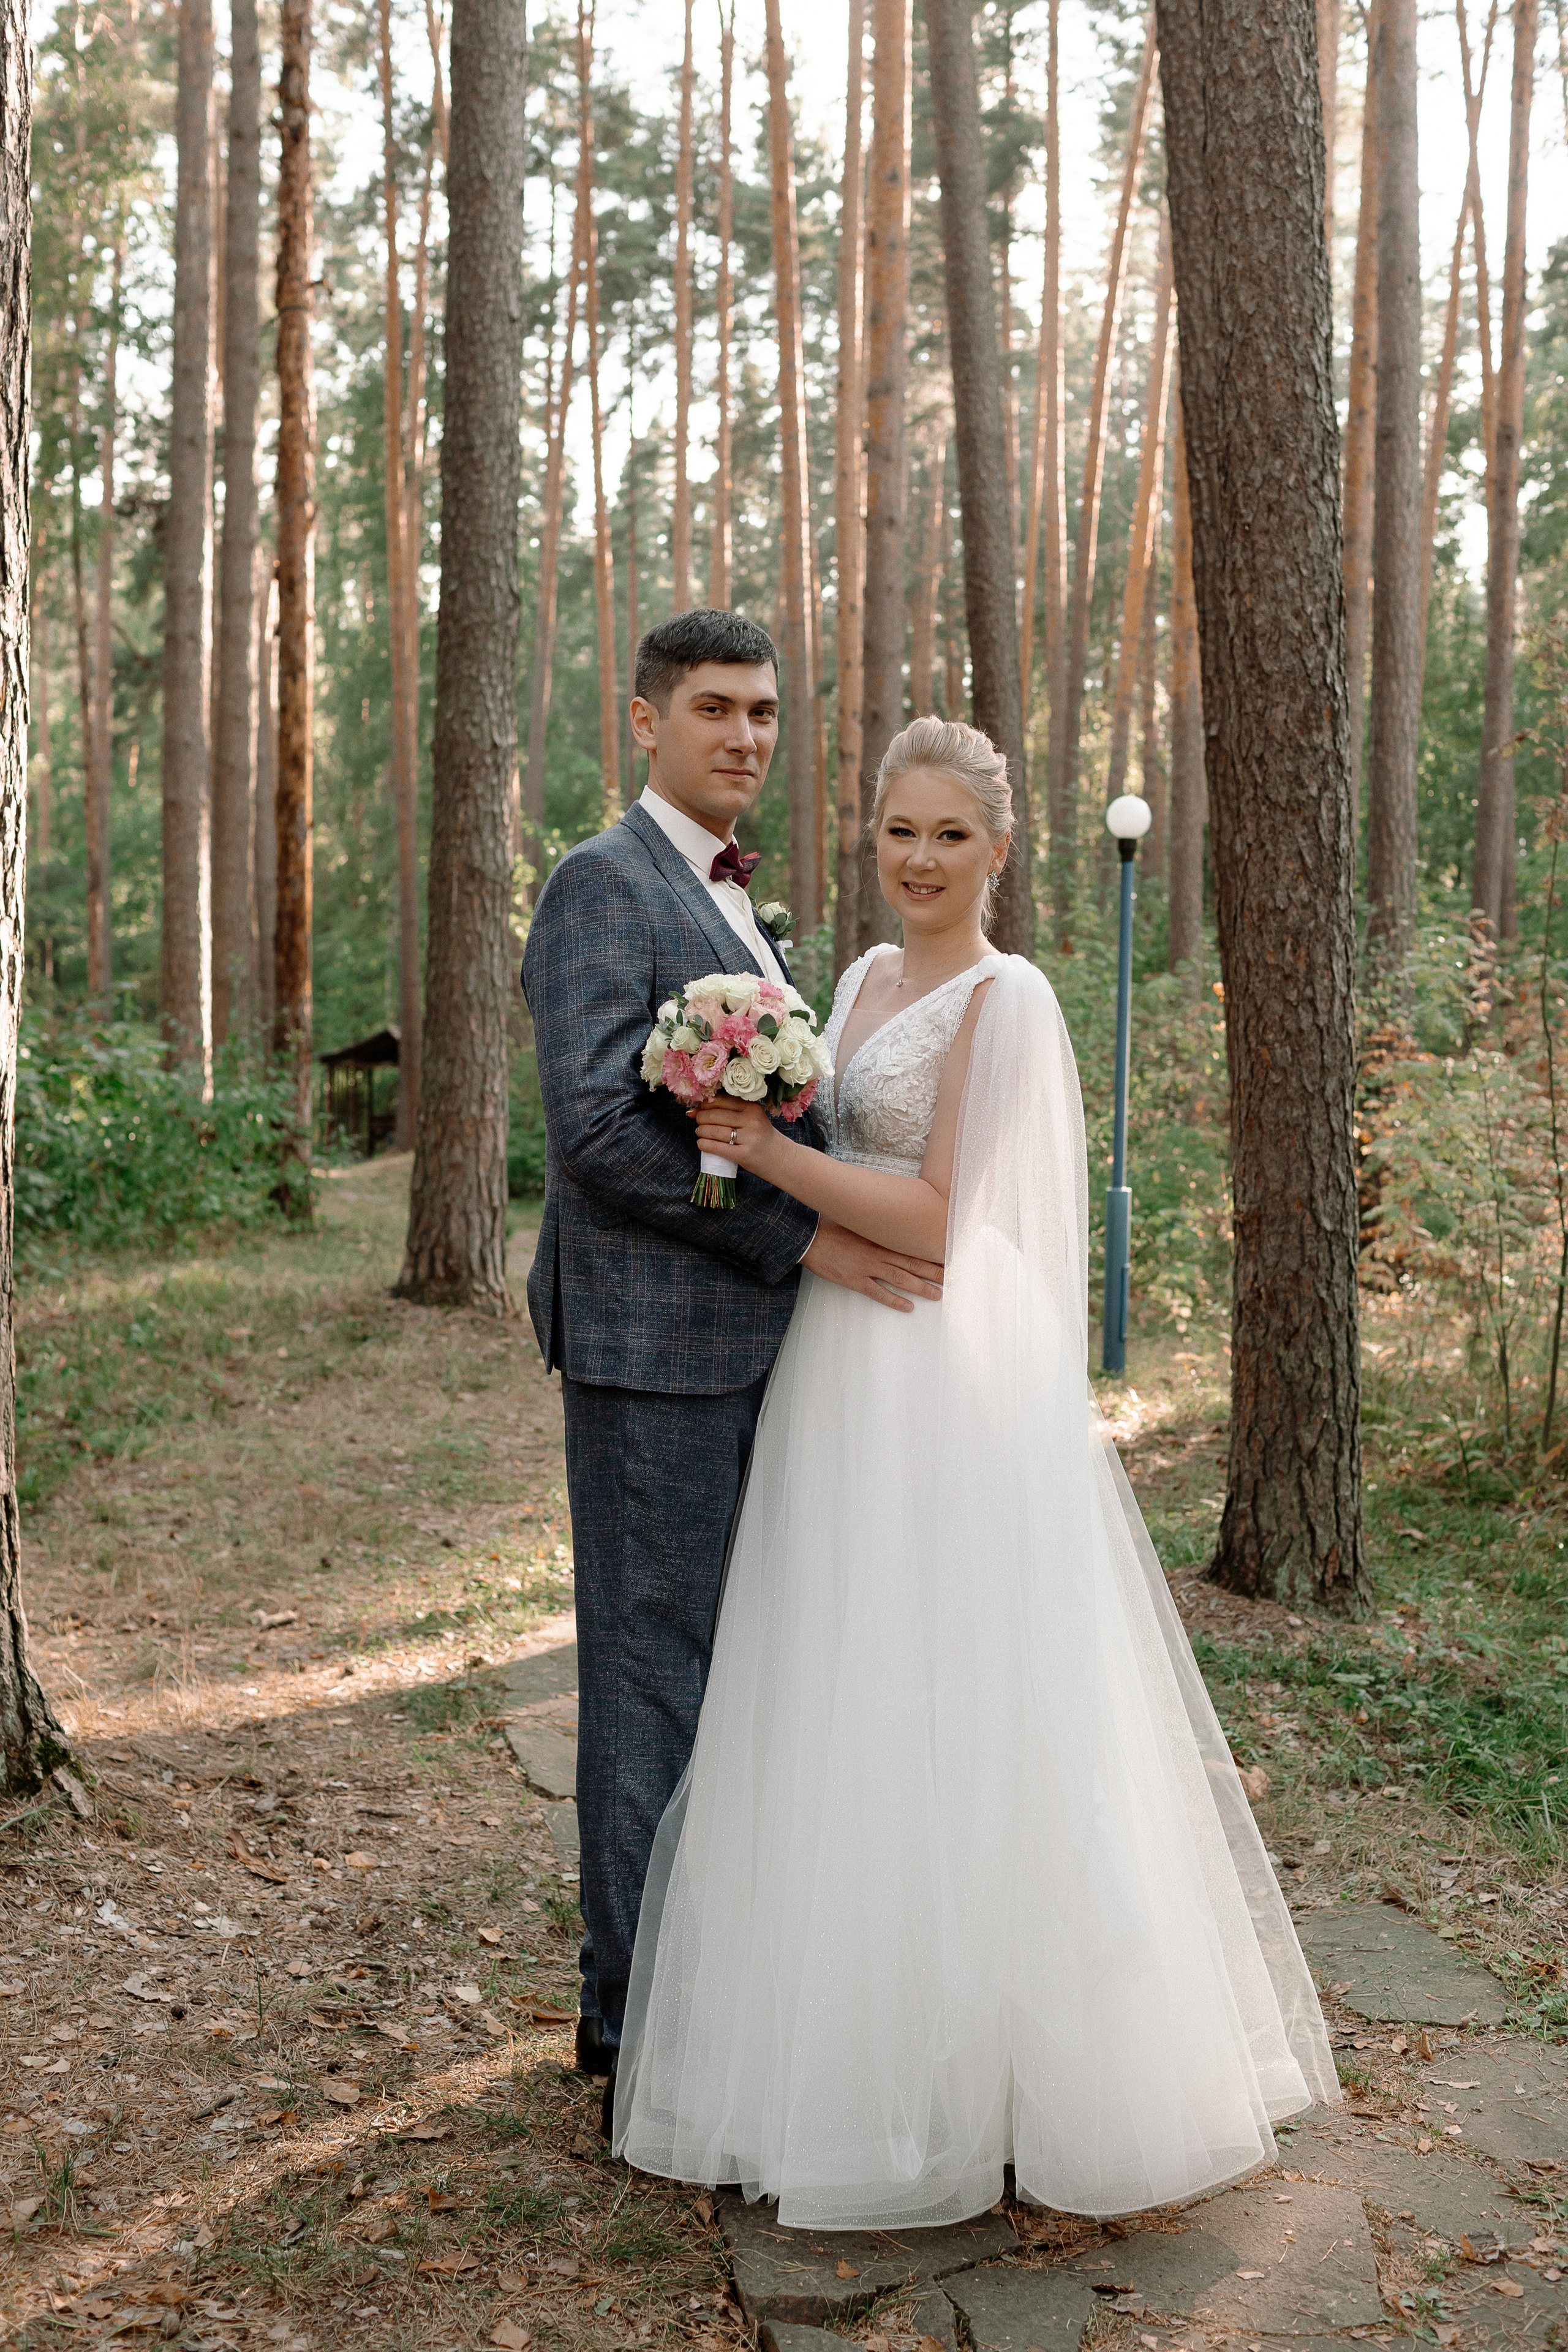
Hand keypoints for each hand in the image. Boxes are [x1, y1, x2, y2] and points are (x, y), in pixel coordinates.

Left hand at [690, 1096, 779, 1174]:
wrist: (781, 1158)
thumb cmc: (761, 1136)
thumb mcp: (751, 1118)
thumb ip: (728, 1112)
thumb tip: (693, 1111)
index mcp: (753, 1108)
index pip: (722, 1101)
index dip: (705, 1104)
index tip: (699, 1109)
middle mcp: (752, 1121)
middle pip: (715, 1116)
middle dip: (701, 1118)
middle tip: (698, 1122)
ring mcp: (749, 1138)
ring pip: (714, 1131)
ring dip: (701, 1132)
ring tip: (700, 1133)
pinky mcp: (744, 1155)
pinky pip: (717, 1148)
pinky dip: (705, 1145)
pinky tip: (702, 1143)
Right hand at [802, 1219, 943, 1312]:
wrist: (810, 1238)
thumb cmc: (833, 1228)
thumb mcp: (858, 1223)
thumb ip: (876, 1227)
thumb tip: (891, 1225)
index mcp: (880, 1238)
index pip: (912, 1247)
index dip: (930, 1254)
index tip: (947, 1258)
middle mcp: (878, 1253)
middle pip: (912, 1263)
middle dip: (934, 1272)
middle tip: (952, 1279)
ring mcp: (867, 1267)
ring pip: (901, 1278)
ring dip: (920, 1287)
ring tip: (936, 1295)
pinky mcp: (854, 1279)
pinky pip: (878, 1292)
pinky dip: (894, 1300)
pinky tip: (908, 1307)